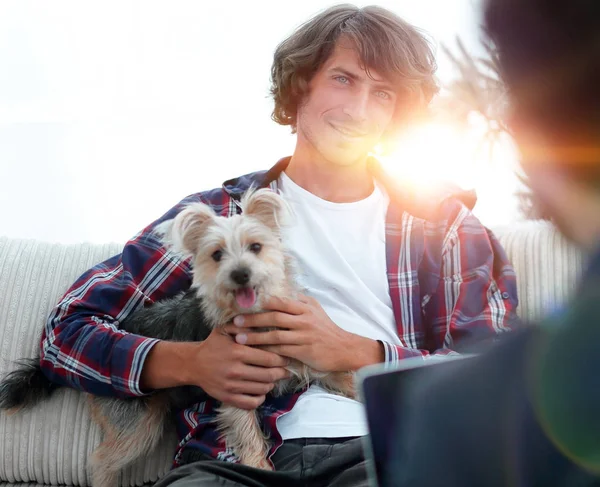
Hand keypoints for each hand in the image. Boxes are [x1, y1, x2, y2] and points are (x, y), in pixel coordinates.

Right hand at [142, 329, 290, 409]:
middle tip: (285, 370)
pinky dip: (260, 398)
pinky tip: (260, 390)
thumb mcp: (225, 329)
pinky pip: (251, 403)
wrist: (193, 364)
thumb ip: (243, 325)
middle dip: (281, 373)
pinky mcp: (227, 398)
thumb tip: (263, 322)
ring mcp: (231, 386)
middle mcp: (235, 370)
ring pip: (262, 389)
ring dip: (271, 384)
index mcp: (237, 352)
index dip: (282, 359)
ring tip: (273, 378)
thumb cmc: (213, 344)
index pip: (269, 358)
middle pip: (269, 375)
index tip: (286, 358)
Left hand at [223, 294, 383, 371]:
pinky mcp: (302, 351)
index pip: (279, 302)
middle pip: (273, 318)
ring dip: (254, 337)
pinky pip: (280, 351)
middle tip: (235, 322)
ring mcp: (302, 336)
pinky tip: (254, 353)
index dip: (261, 304)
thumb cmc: (326, 329)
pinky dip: (266, 351)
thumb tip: (282, 294)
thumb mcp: (315, 310)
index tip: (245, 305)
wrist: (343, 349)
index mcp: (304, 307)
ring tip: (238, 339)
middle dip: (252, 320)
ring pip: (274, 335)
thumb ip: (299, 301)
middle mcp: (303, 320)